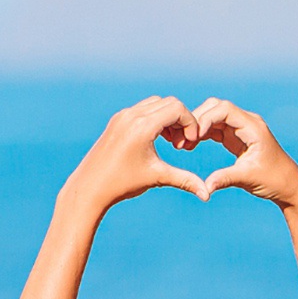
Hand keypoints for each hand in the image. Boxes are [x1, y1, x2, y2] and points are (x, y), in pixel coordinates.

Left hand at [66, 96, 208, 209]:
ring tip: (171, 142)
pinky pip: (143, 109)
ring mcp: (123, 116)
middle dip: (181, 120)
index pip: (177, 109)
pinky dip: (155, 118)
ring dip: (168, 118)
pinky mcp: (117, 120)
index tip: (191, 142)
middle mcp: (132, 116)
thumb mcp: (157, 178)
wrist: (90, 187)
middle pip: (169, 102)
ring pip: (156, 103)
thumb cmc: (123, 184)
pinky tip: (157, 139)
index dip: (190, 123)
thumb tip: (207, 196)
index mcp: (142, 127)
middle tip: (182, 143)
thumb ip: (185, 181)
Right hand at [193, 99, 297, 207]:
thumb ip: (225, 179)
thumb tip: (204, 188)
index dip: (205, 119)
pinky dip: (202, 134)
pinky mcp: (236, 138)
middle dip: (198, 120)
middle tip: (183, 139)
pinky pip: (215, 129)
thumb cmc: (274, 180)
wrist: (288, 186)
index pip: (224, 110)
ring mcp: (241, 129)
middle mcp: (247, 123)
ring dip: (198, 127)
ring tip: (183, 144)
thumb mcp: (248, 178)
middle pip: (216, 108)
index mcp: (253, 127)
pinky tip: (190, 146)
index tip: (193, 137)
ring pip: (213, 117)